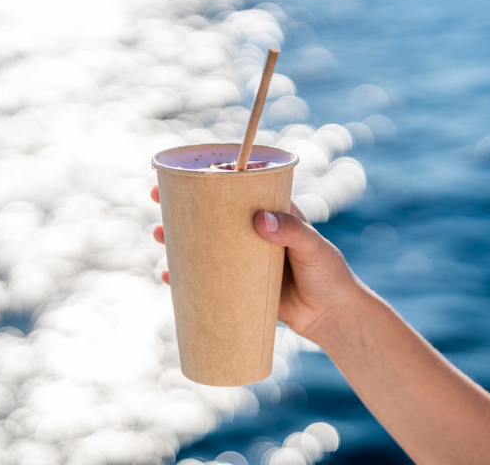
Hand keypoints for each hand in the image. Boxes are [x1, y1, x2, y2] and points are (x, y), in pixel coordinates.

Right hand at [150, 185, 358, 339]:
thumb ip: (291, 232)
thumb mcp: (313, 248)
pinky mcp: (239, 285)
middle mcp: (253, 231)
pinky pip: (206, 278)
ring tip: (157, 235)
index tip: (184, 173)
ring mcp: (243, 258)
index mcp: (271, 211)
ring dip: (177, 238)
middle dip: (182, 205)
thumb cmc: (329, 275)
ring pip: (204, 243)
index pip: (236, 186)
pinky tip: (168, 277)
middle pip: (212, 212)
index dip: (208, 176)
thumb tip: (260, 221)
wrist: (332, 317)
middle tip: (157, 199)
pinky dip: (186, 277)